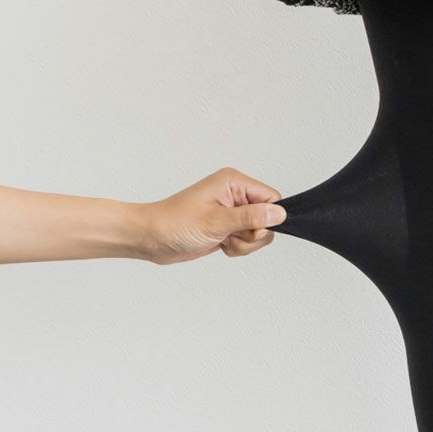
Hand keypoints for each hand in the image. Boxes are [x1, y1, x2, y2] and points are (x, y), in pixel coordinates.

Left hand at [140, 167, 287, 263]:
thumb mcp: (217, 221)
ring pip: (258, 234)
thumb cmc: (175, 223)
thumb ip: (251, 217)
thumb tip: (280, 213)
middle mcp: (235, 195)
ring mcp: (231, 212)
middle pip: (267, 219)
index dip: (266, 219)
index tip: (247, 228)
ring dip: (244, 244)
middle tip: (230, 235)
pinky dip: (236, 248)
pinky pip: (246, 242)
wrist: (152, 238)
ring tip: (222, 239)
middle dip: (252, 235)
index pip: (272, 198)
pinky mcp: (227, 227)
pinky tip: (219, 244)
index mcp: (234, 183)